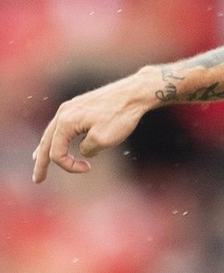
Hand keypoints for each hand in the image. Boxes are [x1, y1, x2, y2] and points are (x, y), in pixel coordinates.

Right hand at [32, 69, 159, 182]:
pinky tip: (58, 139)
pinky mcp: (80, 105)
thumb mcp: (103, 140)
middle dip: (41, 162)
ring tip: (38, 159)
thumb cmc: (121, 115)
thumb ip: (87, 150)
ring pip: (52, 132)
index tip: (88, 168)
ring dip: (46, 148)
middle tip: (38, 179)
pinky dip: (57, 136)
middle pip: (46, 142)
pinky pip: (62, 124)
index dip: (69, 166)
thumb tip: (84, 150)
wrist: (136, 92)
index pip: (56, 153)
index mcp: (66, 122)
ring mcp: (71, 107)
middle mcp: (64, 112)